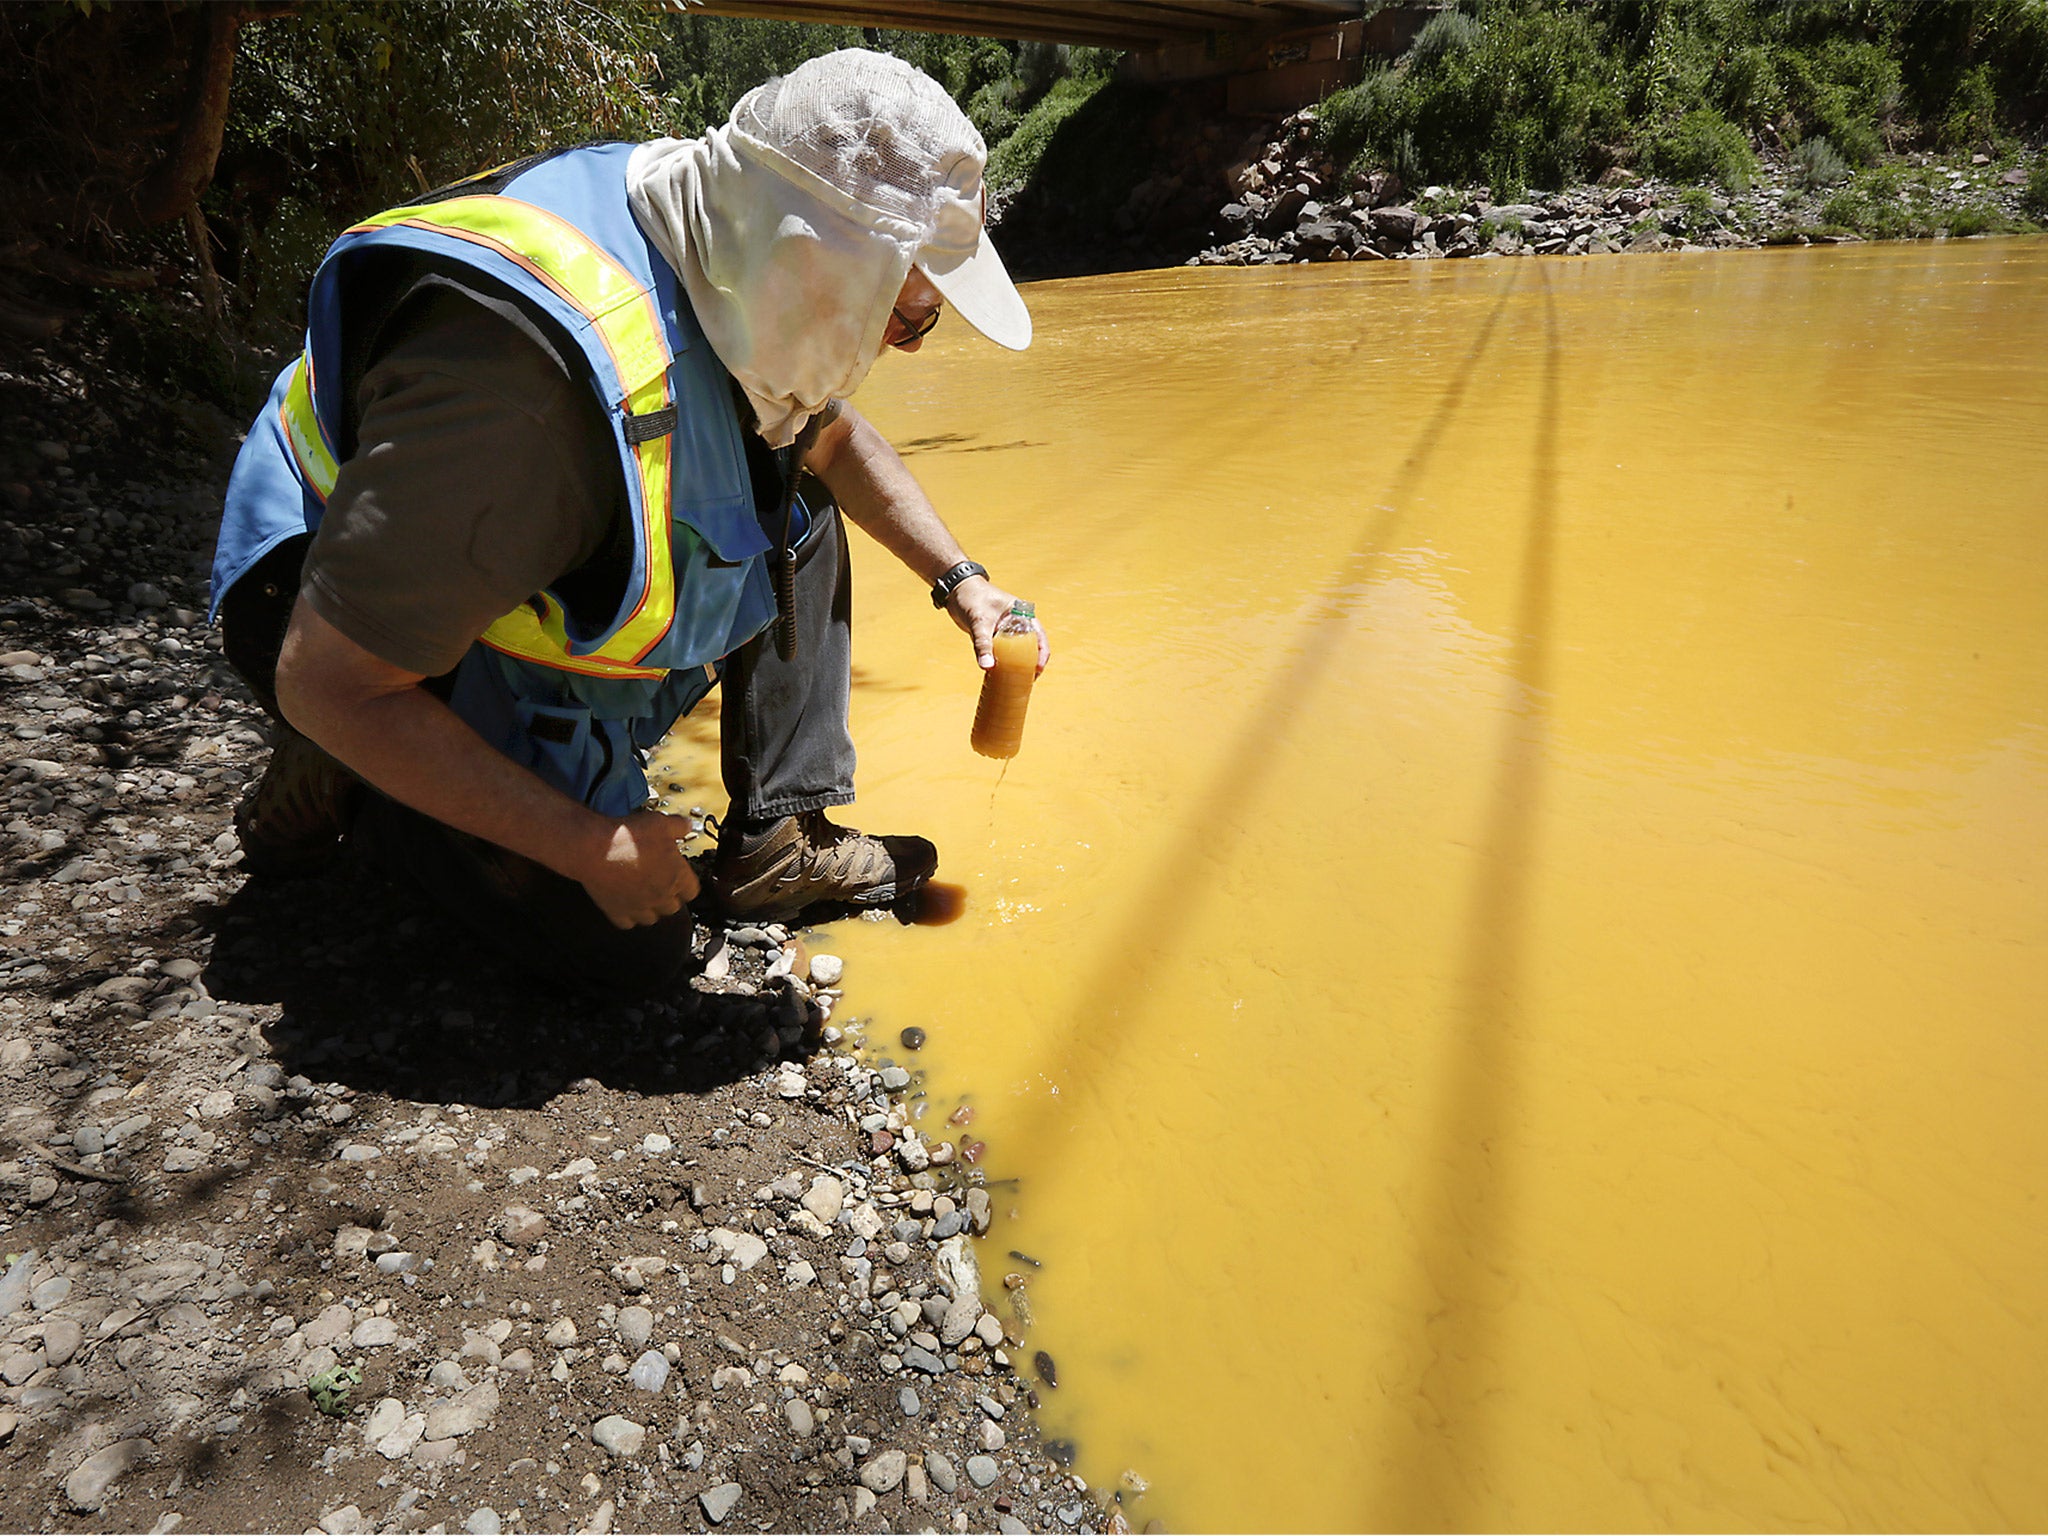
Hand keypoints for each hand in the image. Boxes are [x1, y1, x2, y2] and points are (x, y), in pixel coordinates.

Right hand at [580, 809, 699, 928]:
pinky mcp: (617, 911)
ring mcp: (638, 906)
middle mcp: (660, 896)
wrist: (594, 847)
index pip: (692, 891)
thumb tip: (686, 825)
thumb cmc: (627, 836)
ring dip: (651, 908)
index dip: (687, 883)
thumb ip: (678, 826)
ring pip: (652, 918)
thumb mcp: (660, 823)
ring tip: (645, 894)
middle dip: (670, 896)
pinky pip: (627, 923)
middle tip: (662, 882)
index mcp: (675, 877)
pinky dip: (628, 916)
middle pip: (674, 907)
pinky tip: (626, 903)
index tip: (680, 875)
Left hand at [946, 575, 1050, 674]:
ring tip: (1017, 682)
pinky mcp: (994, 637)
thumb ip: (983, 644)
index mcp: (1022, 614)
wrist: (955, 589)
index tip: (1037, 670)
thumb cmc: (971, 597)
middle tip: (1028, 681)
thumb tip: (987, 667)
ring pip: (1016, 651)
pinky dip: (1003, 663)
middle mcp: (1017, 623)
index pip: (1039, 636)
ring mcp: (1006, 631)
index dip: (1042, 654)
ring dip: (1017, 665)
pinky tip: (1001, 676)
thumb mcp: (979, 621)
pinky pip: (1002, 653)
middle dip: (1031, 664)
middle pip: (1031, 646)